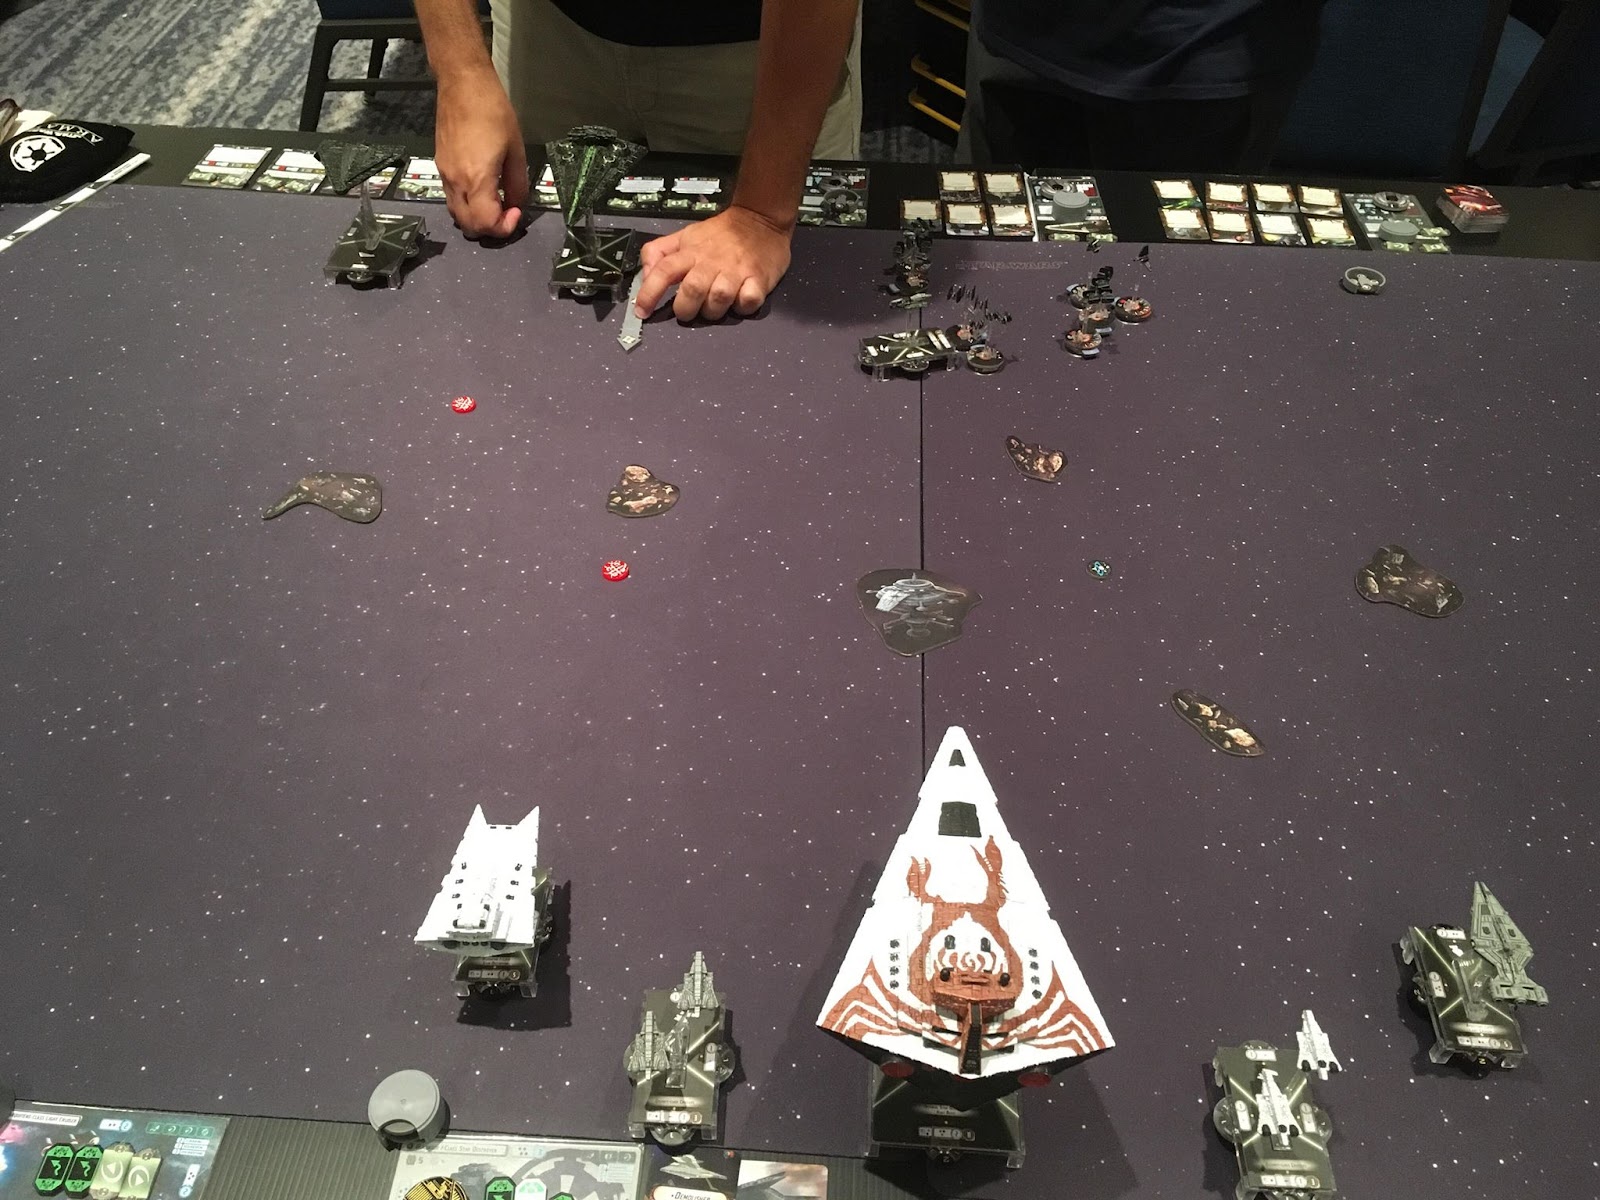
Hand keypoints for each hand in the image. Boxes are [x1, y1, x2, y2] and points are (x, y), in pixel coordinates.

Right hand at [434, 66, 527, 238]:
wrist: (462, 83)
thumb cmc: (492, 110)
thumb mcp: (515, 149)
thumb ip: (518, 183)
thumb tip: (517, 203)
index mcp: (476, 178)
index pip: (485, 223)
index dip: (504, 227)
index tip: (516, 213)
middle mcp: (456, 181)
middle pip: (468, 226)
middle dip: (490, 228)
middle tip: (507, 214)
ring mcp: (444, 174)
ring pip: (456, 214)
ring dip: (477, 218)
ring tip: (496, 203)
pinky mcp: (440, 166)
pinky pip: (451, 197)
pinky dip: (467, 205)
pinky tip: (483, 190)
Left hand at [635, 206, 792, 321]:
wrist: (761, 218)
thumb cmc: (722, 233)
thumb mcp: (685, 235)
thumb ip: (659, 252)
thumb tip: (646, 276)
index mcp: (691, 251)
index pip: (663, 271)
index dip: (649, 293)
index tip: (642, 311)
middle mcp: (711, 261)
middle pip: (691, 291)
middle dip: (685, 309)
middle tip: (687, 310)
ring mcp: (736, 271)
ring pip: (718, 301)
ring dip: (713, 311)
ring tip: (715, 305)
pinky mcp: (758, 279)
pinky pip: (747, 302)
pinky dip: (742, 307)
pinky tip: (739, 300)